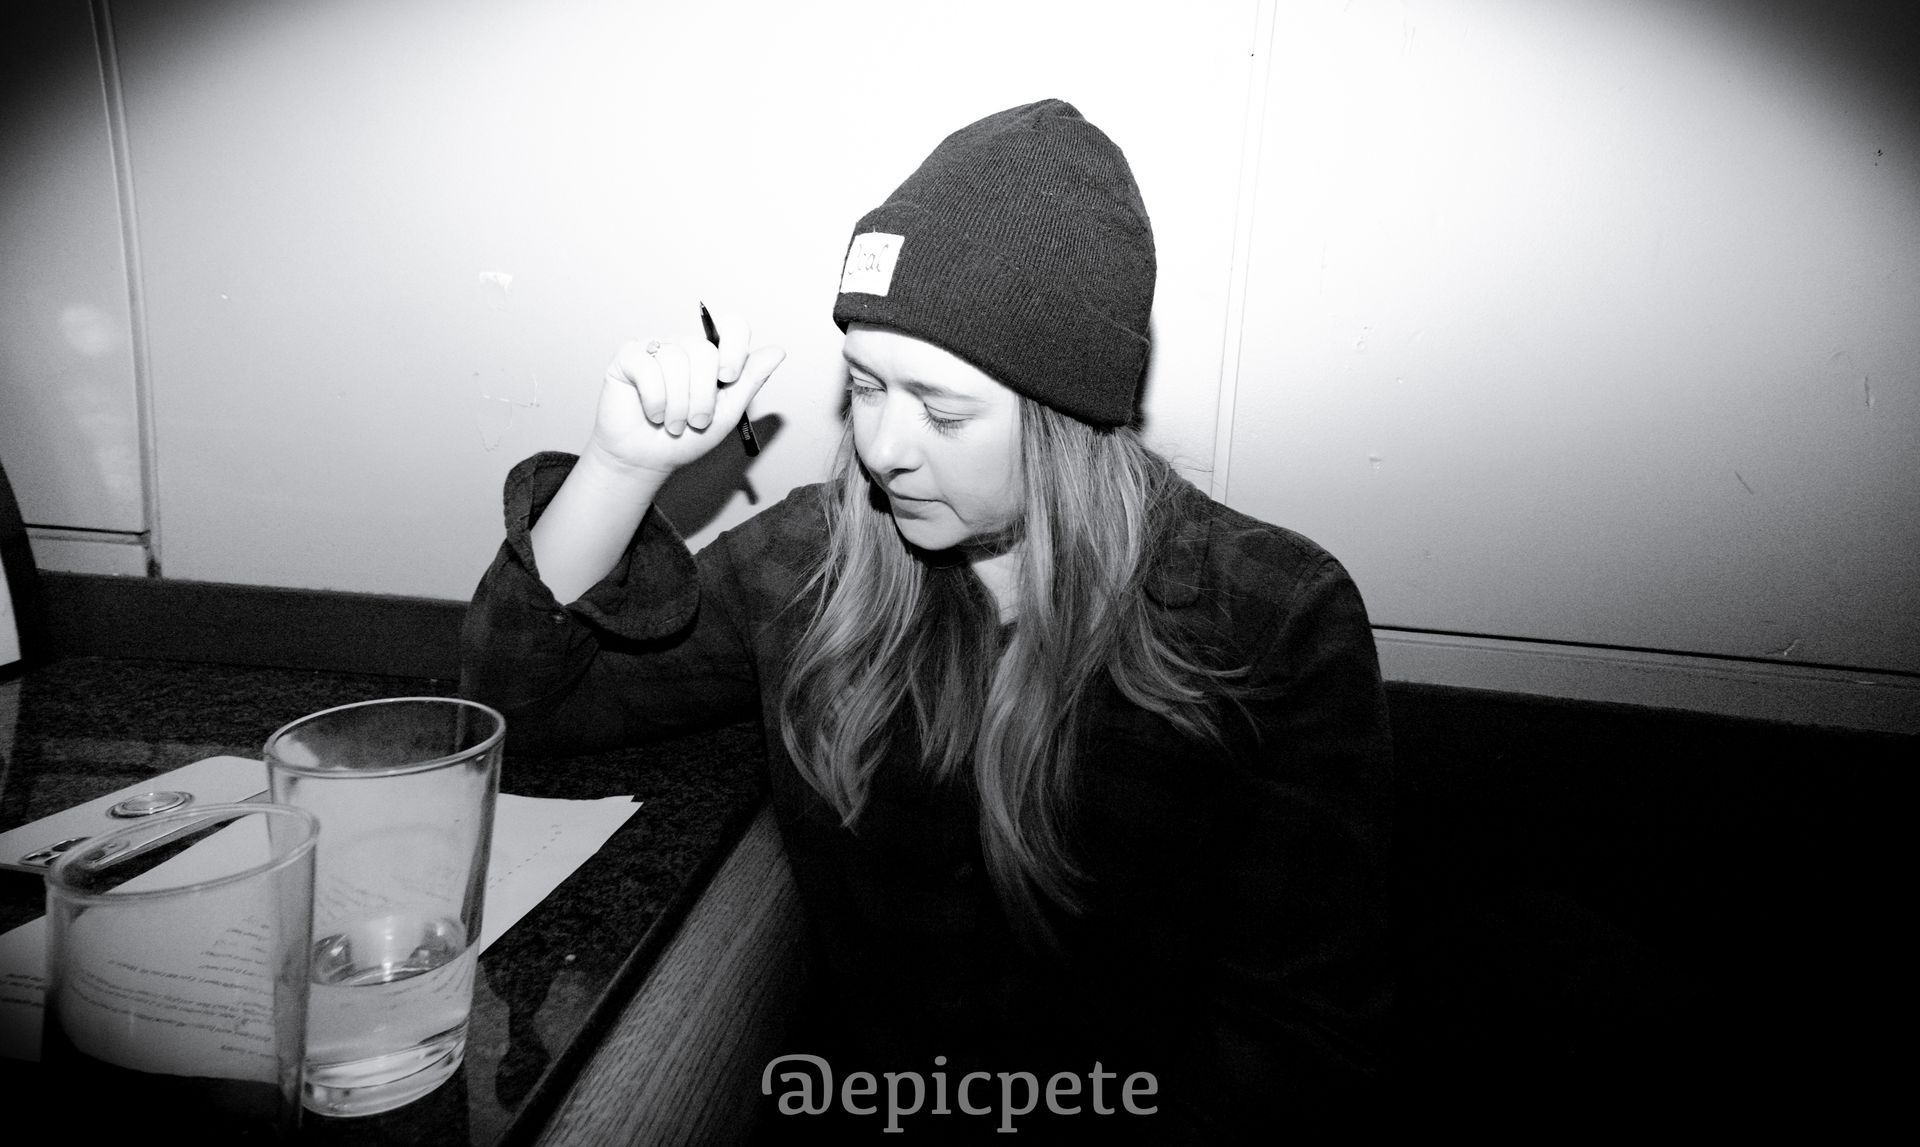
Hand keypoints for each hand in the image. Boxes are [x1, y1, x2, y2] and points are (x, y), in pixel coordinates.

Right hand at [586, 308, 783, 479]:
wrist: (648, 460)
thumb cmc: (686, 437)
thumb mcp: (727, 412)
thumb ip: (750, 381)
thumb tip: (777, 352)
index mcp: (713, 357)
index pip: (732, 326)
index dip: (733, 349)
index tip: (729, 377)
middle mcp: (685, 347)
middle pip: (704, 351)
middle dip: (702, 397)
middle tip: (696, 422)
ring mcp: (657, 349)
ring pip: (675, 361)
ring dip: (677, 405)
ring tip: (673, 424)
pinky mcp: (630, 357)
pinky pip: (647, 368)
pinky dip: (654, 400)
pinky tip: (653, 413)